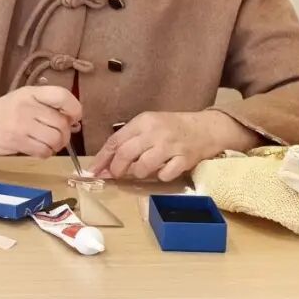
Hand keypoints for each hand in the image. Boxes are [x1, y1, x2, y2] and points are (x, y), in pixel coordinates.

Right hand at [0, 86, 81, 156]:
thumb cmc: (2, 113)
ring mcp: (21, 124)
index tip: (72, 118)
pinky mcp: (17, 141)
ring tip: (46, 143)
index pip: (62, 96)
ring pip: (56, 139)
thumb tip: (74, 121)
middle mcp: (27, 106)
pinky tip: (37, 149)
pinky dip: (45, 154)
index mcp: (30, 92)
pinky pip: (44, 151)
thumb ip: (46, 106)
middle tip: (56, 136)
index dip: (74, 109)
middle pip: (62, 123)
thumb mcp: (22, 100)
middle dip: (65, 134)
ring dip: (56, 146)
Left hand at [90, 110, 260, 181]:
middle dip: (116, 169)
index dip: (102, 157)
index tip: (93, 170)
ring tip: (142, 170)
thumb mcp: (149, 125)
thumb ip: (129, 139)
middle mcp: (155, 132)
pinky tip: (163, 171)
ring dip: (138, 173)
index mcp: (143, 122)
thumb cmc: (172, 127)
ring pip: (143, 167)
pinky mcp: (184, 159)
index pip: (116, 140)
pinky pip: (164, 175)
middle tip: (115, 175)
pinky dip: (160, 176)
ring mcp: (170, 146)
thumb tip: (107, 160)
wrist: (206, 128)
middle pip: (125, 154)